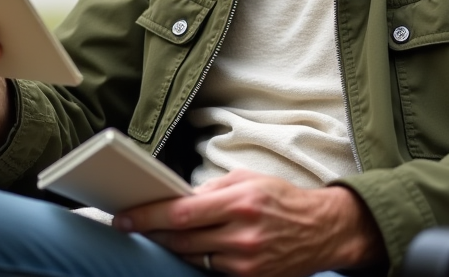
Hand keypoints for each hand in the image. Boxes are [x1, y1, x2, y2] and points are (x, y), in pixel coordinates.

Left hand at [113, 169, 384, 276]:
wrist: (323, 230)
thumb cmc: (283, 199)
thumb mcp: (248, 180)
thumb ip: (212, 188)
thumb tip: (178, 197)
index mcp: (240, 202)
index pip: (181, 213)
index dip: (147, 217)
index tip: (124, 217)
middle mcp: (242, 234)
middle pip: (181, 239)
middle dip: (152, 233)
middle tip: (131, 225)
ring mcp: (246, 261)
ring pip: (192, 256)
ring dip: (173, 246)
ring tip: (160, 234)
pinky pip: (211, 269)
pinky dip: (198, 257)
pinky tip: (192, 247)